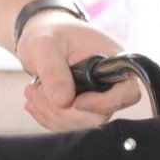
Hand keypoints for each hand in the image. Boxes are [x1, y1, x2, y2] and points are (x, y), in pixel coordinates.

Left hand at [18, 14, 142, 130]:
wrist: (41, 36)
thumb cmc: (48, 33)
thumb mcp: (44, 44)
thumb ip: (53, 69)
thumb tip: (63, 101)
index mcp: (114, 61)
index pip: (128, 92)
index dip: (105, 103)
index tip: (76, 101)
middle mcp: (110, 82)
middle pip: (101, 115)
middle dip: (66, 111)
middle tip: (37, 91)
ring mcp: (98, 98)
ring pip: (83, 124)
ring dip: (53, 114)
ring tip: (32, 91)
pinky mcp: (84, 109)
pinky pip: (71, 125)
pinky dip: (49, 117)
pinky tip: (35, 100)